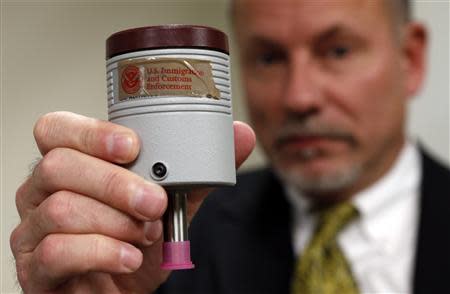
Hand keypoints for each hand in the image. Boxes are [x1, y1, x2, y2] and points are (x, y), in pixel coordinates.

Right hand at [10, 111, 254, 293]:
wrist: (124, 291)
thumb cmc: (138, 243)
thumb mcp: (171, 205)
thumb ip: (198, 173)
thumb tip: (241, 135)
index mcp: (72, 165)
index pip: (57, 129)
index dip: (91, 132)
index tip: (133, 146)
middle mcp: (42, 191)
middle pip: (58, 166)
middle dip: (115, 184)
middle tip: (155, 203)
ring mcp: (32, 230)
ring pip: (60, 209)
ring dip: (115, 222)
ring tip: (145, 234)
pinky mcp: (34, 268)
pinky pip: (56, 252)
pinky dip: (103, 252)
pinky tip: (128, 257)